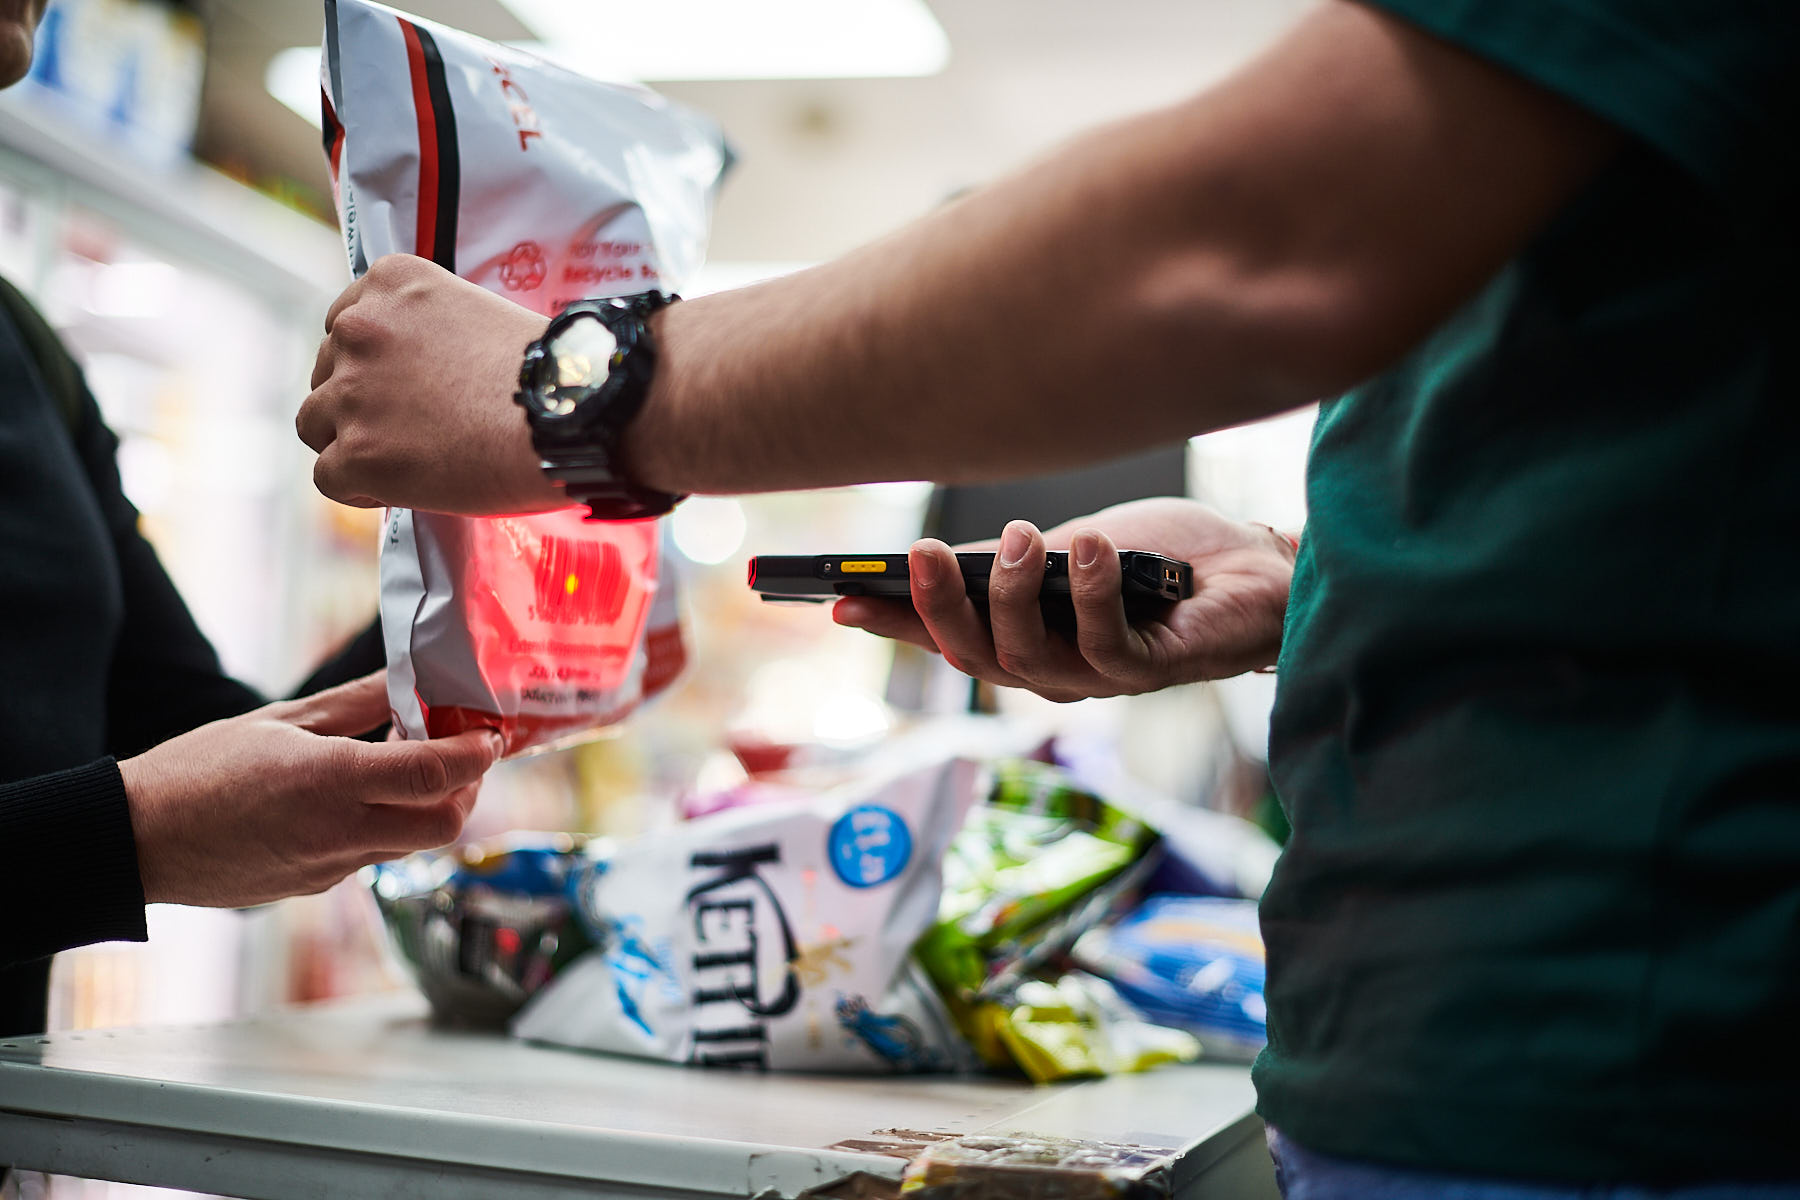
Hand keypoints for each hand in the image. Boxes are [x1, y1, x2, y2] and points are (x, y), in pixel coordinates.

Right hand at [119, 673, 504, 906]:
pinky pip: (373, 856)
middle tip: (454, 751)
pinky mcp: (315, 886)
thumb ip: (356, 702)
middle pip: (445, 824)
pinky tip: (362, 796)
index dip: (476, 753)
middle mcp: (340, 833)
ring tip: (406, 765)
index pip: (436, 773)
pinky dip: (387, 826)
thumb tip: (407, 677)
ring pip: (412, 844)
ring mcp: (329, 867)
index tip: (489, 733)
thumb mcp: (281, 719)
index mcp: (332, 782)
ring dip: (427, 807)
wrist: (136, 842)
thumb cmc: (197, 770)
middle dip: (465, 788)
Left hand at [297, 254, 564, 515]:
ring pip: (315, 423)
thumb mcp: (483, 318)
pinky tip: (403, 488)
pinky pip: (329, 477)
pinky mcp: (356, 454)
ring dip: (351, 441)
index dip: (372, 360)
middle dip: (359, 399)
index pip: (347, 320)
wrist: (567, 417)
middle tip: (409, 427)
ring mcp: (352, 392)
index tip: (400, 384)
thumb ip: (435, 334)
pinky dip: (361, 487)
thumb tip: (422, 377)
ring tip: (406, 461)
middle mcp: (360, 328)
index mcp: (391, 283)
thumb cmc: (549, 375)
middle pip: (326, 371)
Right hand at [833, 498, 1294, 701]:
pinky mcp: (1157, 670)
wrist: (1255, 566)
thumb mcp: (1066, 548)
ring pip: (1031, 662)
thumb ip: (1007, 564)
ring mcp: (1103, 677)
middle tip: (922, 552)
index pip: (945, 637)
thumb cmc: (1161, 559)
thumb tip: (924, 561)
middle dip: (940, 607)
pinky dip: (1094, 594)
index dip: (893, 623)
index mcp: (1025, 638)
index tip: (838, 600)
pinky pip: (1110, 649)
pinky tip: (1094, 547)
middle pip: (977, 659)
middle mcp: (1056, 670)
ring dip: (1015, 596)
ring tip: (1022, 535)